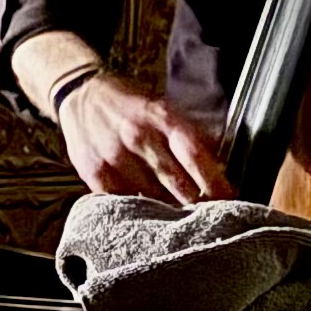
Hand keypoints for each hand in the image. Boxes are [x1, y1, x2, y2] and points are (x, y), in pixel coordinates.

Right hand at [59, 72, 231, 203]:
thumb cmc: (130, 105)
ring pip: (152, 198)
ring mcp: (114, 157)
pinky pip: (125, 202)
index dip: (214, 180)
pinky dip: (140, 209)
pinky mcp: (95, 174)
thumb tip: (219, 166)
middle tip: (210, 215)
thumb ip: (191, 134)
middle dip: (196, 202)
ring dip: (169, 209)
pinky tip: (148, 210)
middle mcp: (137, 136)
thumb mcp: (163, 108)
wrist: (81, 95)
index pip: (193, 153)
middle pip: (176, 182)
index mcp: (160, 116)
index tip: (228, 198)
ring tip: (179, 214)